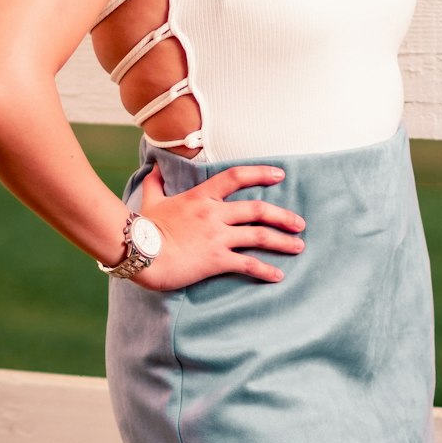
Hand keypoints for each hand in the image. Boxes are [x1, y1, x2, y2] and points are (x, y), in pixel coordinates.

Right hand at [134, 162, 305, 290]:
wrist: (141, 253)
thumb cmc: (144, 228)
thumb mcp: (151, 201)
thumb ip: (155, 183)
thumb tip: (154, 167)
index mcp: (202, 197)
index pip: (236, 177)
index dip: (261, 173)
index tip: (279, 175)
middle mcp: (215, 214)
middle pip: (258, 210)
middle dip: (283, 216)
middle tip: (299, 223)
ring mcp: (218, 237)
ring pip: (259, 236)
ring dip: (282, 241)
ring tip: (298, 246)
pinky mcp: (217, 259)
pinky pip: (247, 263)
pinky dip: (265, 270)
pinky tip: (278, 275)